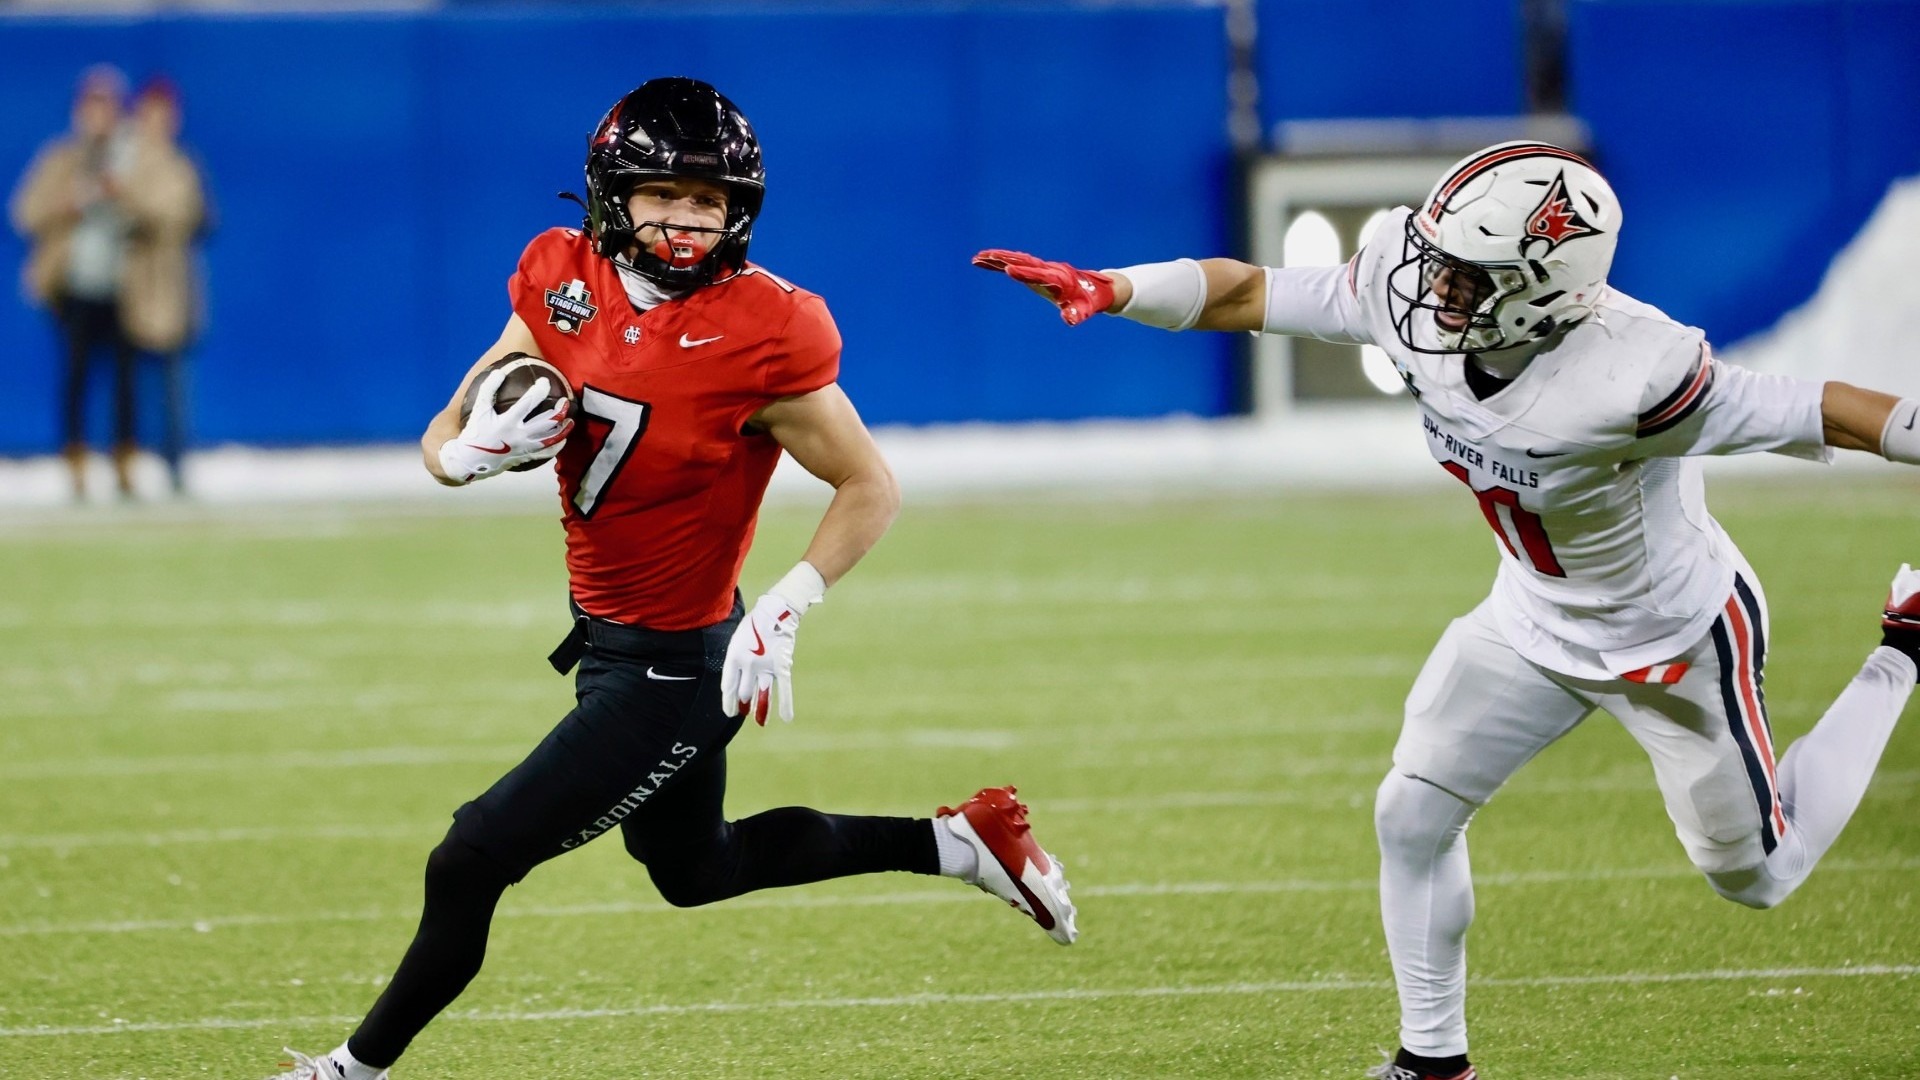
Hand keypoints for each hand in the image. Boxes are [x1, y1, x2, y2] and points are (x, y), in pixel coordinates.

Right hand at [437, 370, 572, 482]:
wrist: (470, 461)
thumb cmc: (474, 433)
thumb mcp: (479, 410)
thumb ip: (488, 389)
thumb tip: (500, 371)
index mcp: (507, 422)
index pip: (528, 403)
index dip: (538, 390)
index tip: (544, 381)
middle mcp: (519, 435)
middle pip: (546, 422)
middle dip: (559, 410)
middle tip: (565, 401)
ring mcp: (524, 448)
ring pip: (550, 439)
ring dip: (563, 429)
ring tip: (571, 421)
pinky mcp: (526, 458)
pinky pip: (546, 453)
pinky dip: (556, 446)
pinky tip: (563, 440)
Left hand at [720, 592, 802, 724]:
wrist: (774, 612)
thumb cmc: (754, 626)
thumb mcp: (738, 641)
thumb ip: (737, 661)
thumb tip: (738, 680)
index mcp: (734, 656)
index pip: (728, 685)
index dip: (728, 701)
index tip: (729, 712)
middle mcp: (748, 663)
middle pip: (744, 692)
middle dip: (744, 703)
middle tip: (744, 711)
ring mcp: (765, 665)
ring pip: (761, 693)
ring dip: (759, 708)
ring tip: (759, 721)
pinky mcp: (781, 665)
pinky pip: (783, 688)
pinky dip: (786, 704)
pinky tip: (786, 718)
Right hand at [973, 249, 1114, 325]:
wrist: (1097, 289)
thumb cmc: (1090, 301)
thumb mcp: (1085, 310)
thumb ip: (1077, 314)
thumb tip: (1070, 320)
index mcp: (1057, 280)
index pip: (1037, 275)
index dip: (1023, 273)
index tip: (1008, 269)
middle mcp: (1048, 270)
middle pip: (1023, 262)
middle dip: (1003, 259)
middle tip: (982, 257)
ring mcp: (1042, 269)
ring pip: (1018, 260)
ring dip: (998, 258)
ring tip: (977, 258)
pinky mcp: (1039, 271)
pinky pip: (1019, 263)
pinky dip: (1003, 261)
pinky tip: (987, 261)